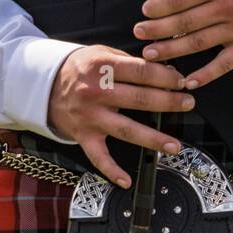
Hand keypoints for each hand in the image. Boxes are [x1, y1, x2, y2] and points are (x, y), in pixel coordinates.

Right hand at [46, 44, 196, 188]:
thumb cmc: (80, 67)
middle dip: (168, 102)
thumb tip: (166, 71)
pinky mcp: (83, 136)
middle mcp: (96, 92)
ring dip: (153, 138)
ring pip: (126, 129)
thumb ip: (130, 61)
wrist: (44, 85)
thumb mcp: (102, 52)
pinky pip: (99, 157)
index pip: (140, 71)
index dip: (164, 76)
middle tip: (188, 103)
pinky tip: (128, 180)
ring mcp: (90, 117)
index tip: (181, 81)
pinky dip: (112, 171)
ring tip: (174, 145)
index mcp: (102, 66)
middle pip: (138, 99)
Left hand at [133, 0, 232, 89]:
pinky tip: (187, 81)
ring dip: (172, 50)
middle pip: (185, 22)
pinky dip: (206, 75)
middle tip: (139, 33)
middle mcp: (228, 7)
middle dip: (158, 29)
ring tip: (151, 54)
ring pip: (198, 43)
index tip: (145, 11)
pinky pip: (224, 64)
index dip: (159, 7)